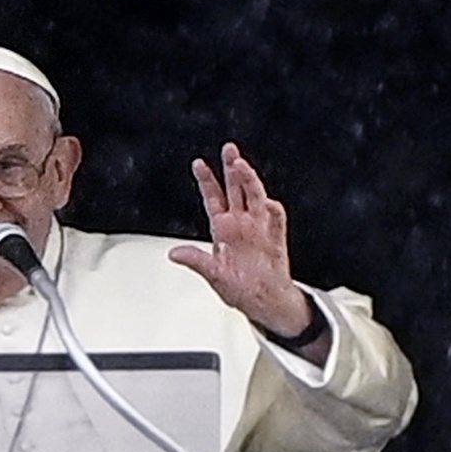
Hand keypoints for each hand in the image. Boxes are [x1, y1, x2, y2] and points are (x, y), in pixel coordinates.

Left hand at [167, 142, 314, 338]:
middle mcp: (242, 224)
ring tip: (242, 167)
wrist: (264, 301)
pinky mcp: (275, 238)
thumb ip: (196, 261)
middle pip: (237, 189)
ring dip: (250, 181)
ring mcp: (259, 228)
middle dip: (232, 169)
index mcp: (224, 229)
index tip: (198, 164)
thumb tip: (174, 253)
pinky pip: (276, 220)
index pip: (214, 199)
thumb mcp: (213, 275)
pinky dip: (274, 211)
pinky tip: (269, 204)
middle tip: (229, 150)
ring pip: (256, 197)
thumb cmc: (239, 288)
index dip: (207, 181)